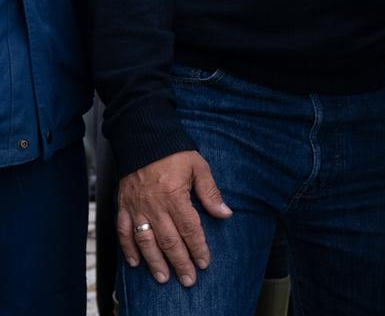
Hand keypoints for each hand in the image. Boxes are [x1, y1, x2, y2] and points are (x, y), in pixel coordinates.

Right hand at [117, 150, 231, 286]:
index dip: (197, 247)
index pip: (189, 228)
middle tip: (188, 279)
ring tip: (164, 277)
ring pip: (145, 241)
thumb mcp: (199, 167)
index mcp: (174, 196)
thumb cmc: (175, 152)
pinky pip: (124, 232)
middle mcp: (154, 205)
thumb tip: (225, 213)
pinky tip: (136, 263)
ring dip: (155, 262)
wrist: (144, 139)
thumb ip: (210, 192)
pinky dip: (128, 249)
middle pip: (168, 240)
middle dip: (180, 262)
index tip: (204, 263)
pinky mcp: (123, 207)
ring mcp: (136, 208)